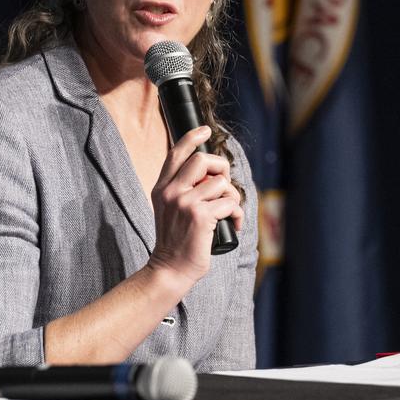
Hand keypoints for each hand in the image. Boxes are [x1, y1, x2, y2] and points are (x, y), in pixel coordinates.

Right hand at [146, 126, 243, 288]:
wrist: (170, 268)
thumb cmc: (176, 241)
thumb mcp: (170, 210)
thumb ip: (182, 190)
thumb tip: (212, 175)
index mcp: (161, 188)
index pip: (176, 154)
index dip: (192, 138)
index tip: (205, 130)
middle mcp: (171, 191)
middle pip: (203, 161)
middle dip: (221, 169)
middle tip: (224, 186)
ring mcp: (184, 202)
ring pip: (221, 183)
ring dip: (232, 197)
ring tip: (229, 212)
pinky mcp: (200, 216)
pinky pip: (229, 203)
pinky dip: (237, 214)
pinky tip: (233, 224)